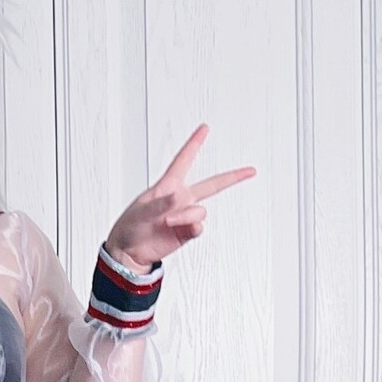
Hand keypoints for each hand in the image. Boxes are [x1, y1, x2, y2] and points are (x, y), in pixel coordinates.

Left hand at [105, 124, 255, 270]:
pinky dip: (191, 227)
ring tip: (167, 222)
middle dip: (232, 177)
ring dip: (186, 216)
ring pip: (201, 211)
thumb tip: (178, 197)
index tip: (204, 128)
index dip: (194, 144)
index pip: (184, 160)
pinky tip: (180, 229)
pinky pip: (199, 227)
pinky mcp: (187, 232)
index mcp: (168, 186)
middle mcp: (181, 199)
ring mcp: (185, 216)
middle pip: (212, 185)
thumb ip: (161, 204)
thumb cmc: (130, 228)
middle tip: (250, 170)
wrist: (130, 253)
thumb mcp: (141, 212)